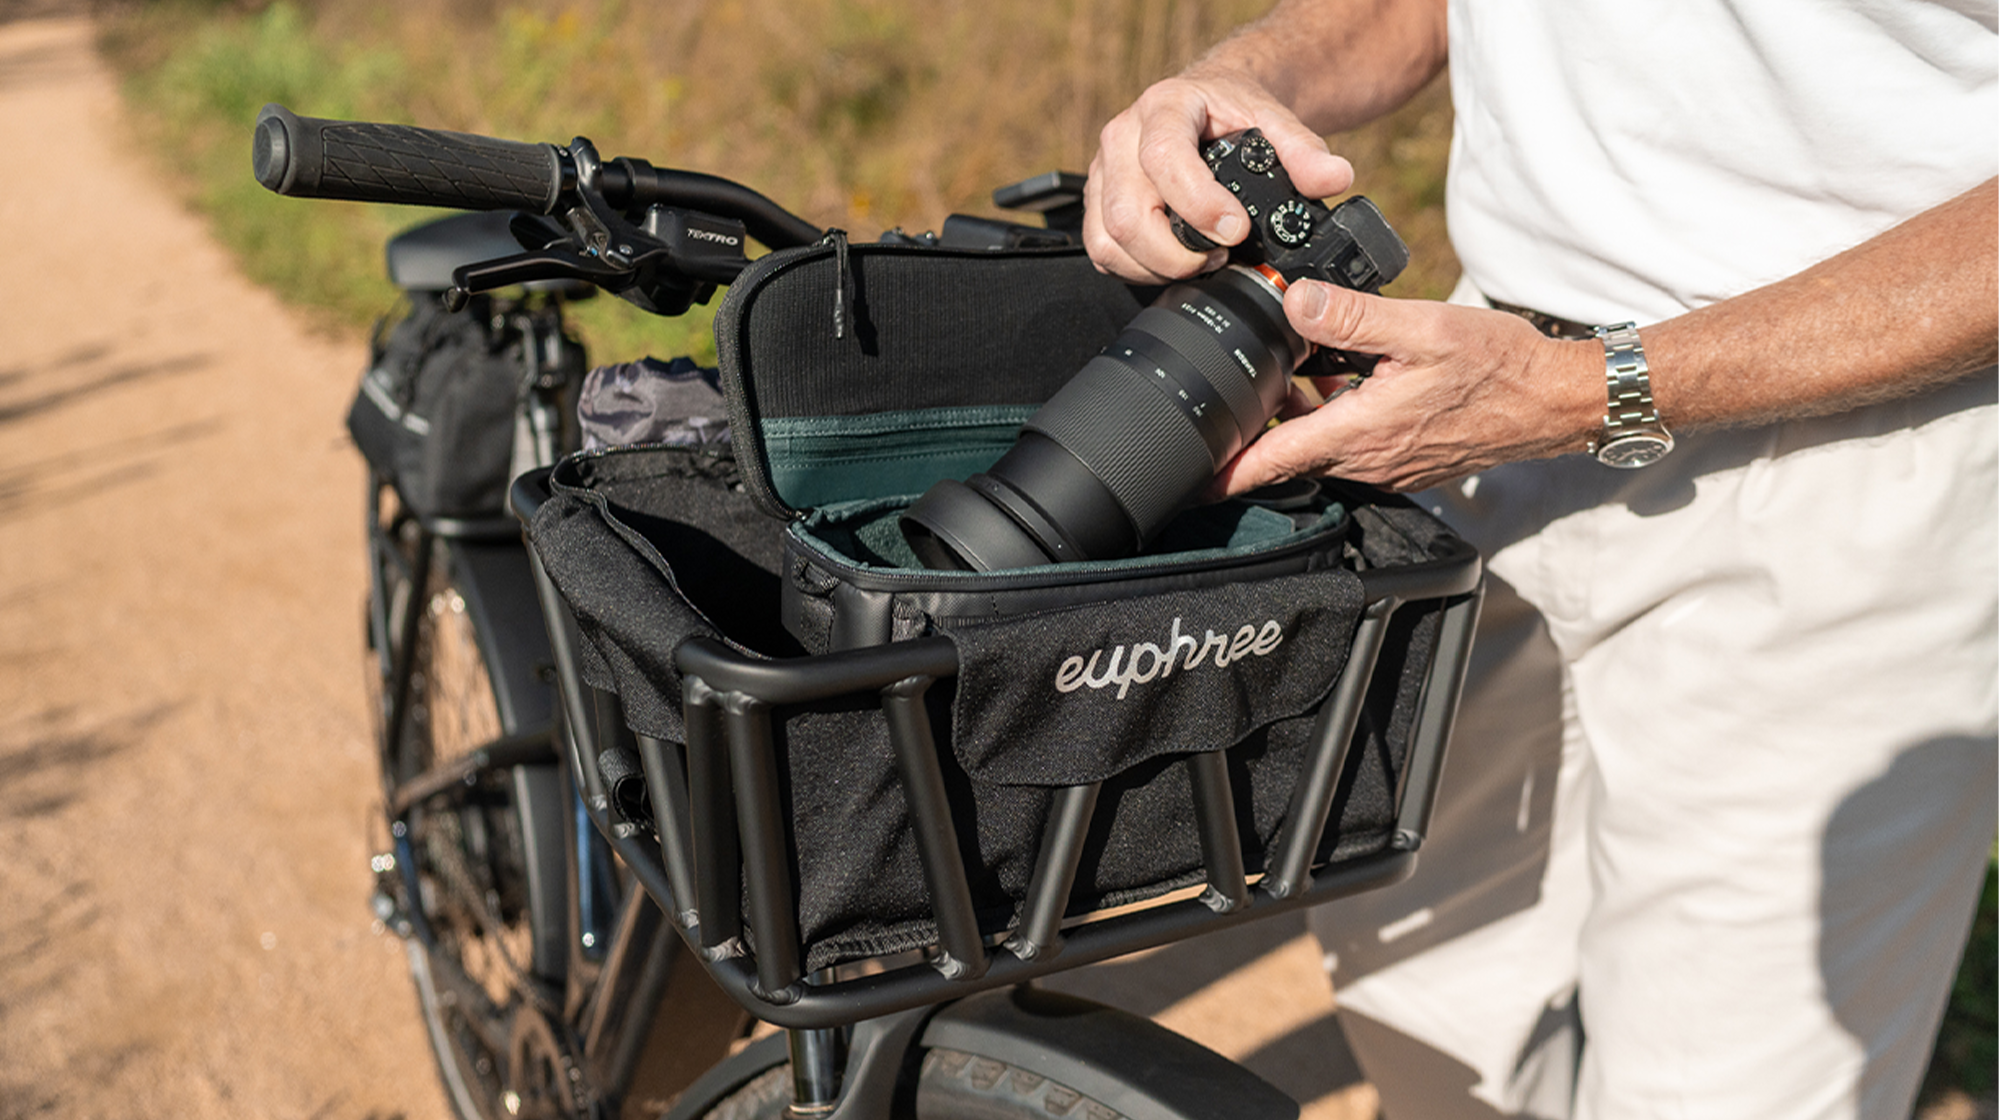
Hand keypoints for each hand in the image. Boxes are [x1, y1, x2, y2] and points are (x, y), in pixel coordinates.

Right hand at [1084, 68, 1353, 283]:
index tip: (1234, 230)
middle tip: (1219, 257)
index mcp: (1163, 107)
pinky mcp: (1097, 203)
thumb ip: (1304, 150)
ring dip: (1156, 266)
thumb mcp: (1274, 118)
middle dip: (1175, 253)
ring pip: (1109, 239)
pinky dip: (1138, 269)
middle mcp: (1122, 137)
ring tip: (1200, 261)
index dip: (1197, 203)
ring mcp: (1103, 172)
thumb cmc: (1231, 111)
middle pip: (1127, 212)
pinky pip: (1102, 250)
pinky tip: (1174, 263)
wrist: (1206, 105)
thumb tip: (1334, 178)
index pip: (1164, 158)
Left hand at [1213, 281, 1606, 494]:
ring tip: (1279, 370)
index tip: (1184, 477)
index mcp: (1359, 433)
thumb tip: (1296, 300)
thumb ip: (1353, 315)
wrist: (1554, 400)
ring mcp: (1384, 464)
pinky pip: (1346, 444)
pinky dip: (1327, 415)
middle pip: (1285, 452)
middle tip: (1227, 389)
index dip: (1223, 472)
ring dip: (1293, 415)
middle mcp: (1365, 460)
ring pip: (1315, 445)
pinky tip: (1333, 376)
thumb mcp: (1422, 328)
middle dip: (1252, 426)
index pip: (1271, 463)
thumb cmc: (1499, 367)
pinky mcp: (1400, 459)